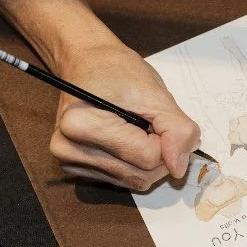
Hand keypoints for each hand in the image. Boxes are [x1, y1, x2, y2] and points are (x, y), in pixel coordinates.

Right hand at [49, 42, 200, 190]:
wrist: (87, 64)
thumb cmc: (116, 70)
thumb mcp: (154, 92)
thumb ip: (175, 129)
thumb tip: (179, 169)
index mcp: (81, 127)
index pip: (149, 158)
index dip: (165, 139)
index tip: (154, 117)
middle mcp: (68, 151)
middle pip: (142, 176)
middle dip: (159, 152)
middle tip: (148, 122)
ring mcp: (70, 164)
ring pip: (135, 182)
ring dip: (148, 159)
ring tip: (135, 129)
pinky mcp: (78, 171)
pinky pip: (124, 180)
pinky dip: (135, 163)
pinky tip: (125, 140)